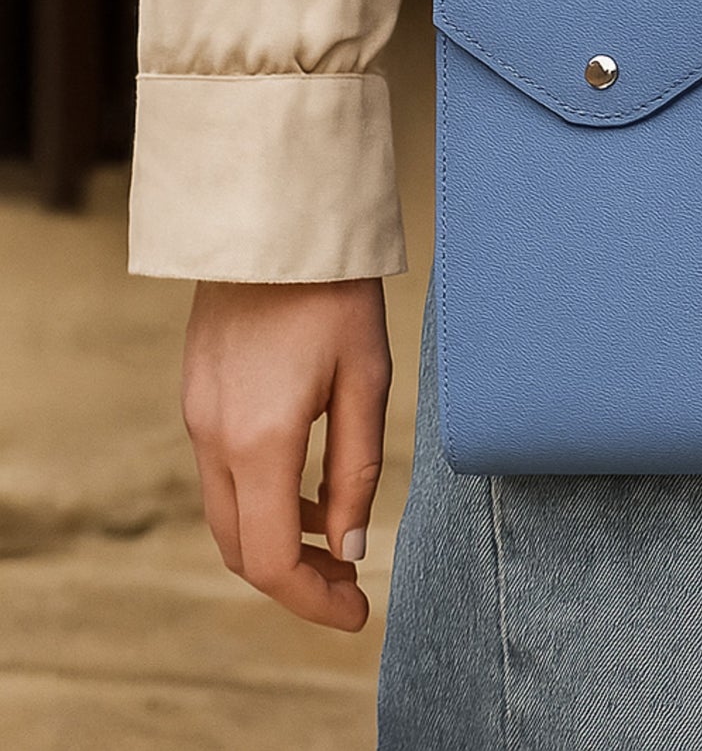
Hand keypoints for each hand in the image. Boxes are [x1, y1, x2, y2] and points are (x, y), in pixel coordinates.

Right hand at [181, 279, 391, 630]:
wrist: (275, 225)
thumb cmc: (335, 295)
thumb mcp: (367, 381)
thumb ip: (357, 470)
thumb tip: (349, 548)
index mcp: (259, 440)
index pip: (269, 559)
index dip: (312, 601)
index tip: (358, 613)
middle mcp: (213, 437)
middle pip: (239, 547)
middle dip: (293, 579)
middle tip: (349, 587)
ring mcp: (198, 416)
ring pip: (228, 512)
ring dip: (276, 539)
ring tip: (336, 539)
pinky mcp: (198, 395)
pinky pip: (223, 472)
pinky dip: (262, 498)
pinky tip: (308, 488)